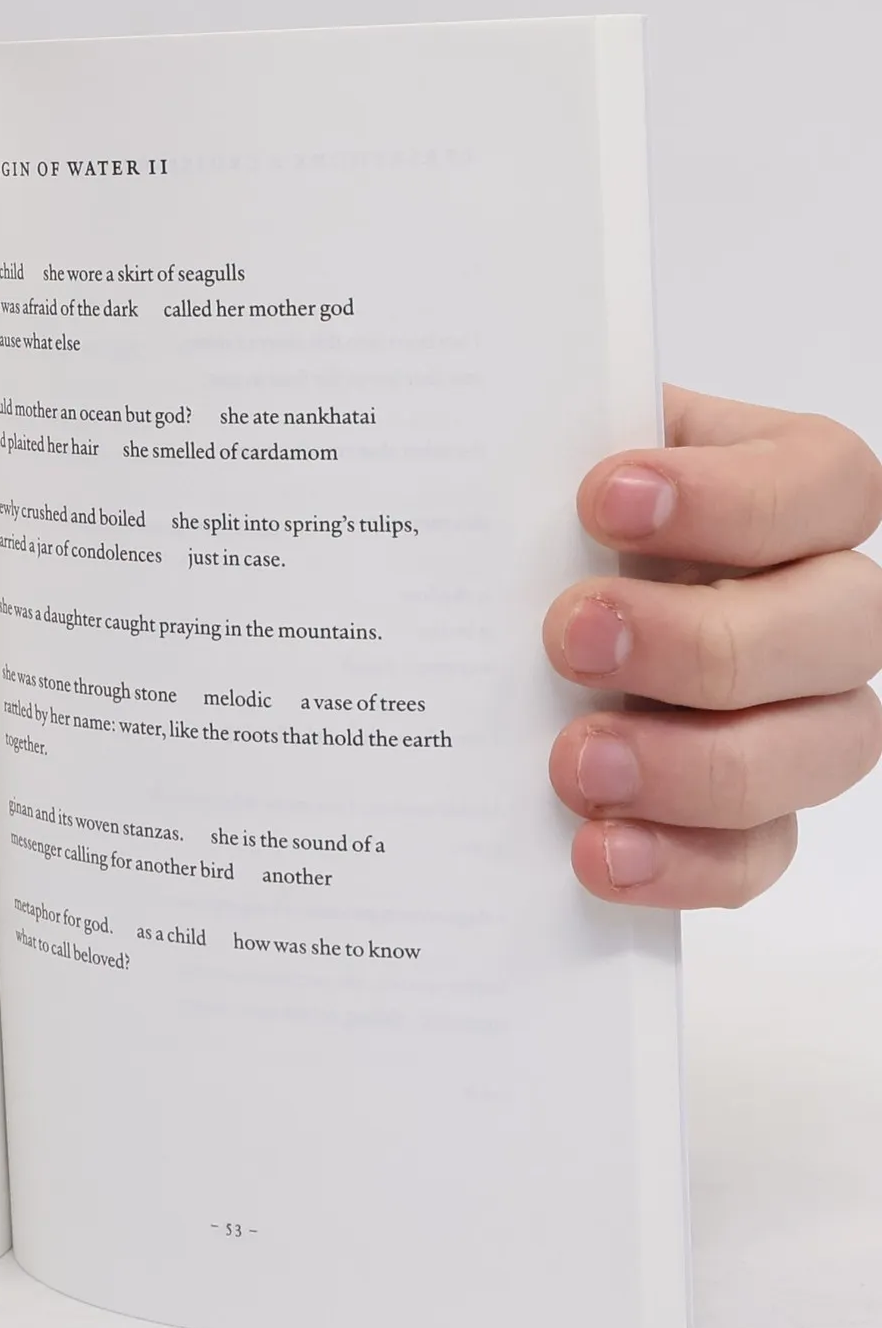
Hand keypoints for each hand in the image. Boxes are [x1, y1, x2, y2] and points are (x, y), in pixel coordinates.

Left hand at [546, 386, 881, 907]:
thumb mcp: (538, 476)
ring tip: (575, 766)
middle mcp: (815, 603)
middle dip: (706, 641)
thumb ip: (541, 467)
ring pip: (826, 747)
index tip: (603, 500)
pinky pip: (758, 853)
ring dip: (700, 765)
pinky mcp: (751, 814)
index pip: (822, 482)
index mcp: (782, 492)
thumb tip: (485, 473)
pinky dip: (682, 860)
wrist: (494, 621)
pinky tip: (597, 854)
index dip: (729, 496)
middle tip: (569, 641)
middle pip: (843, 624)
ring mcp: (799, 714)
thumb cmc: (535, 530)